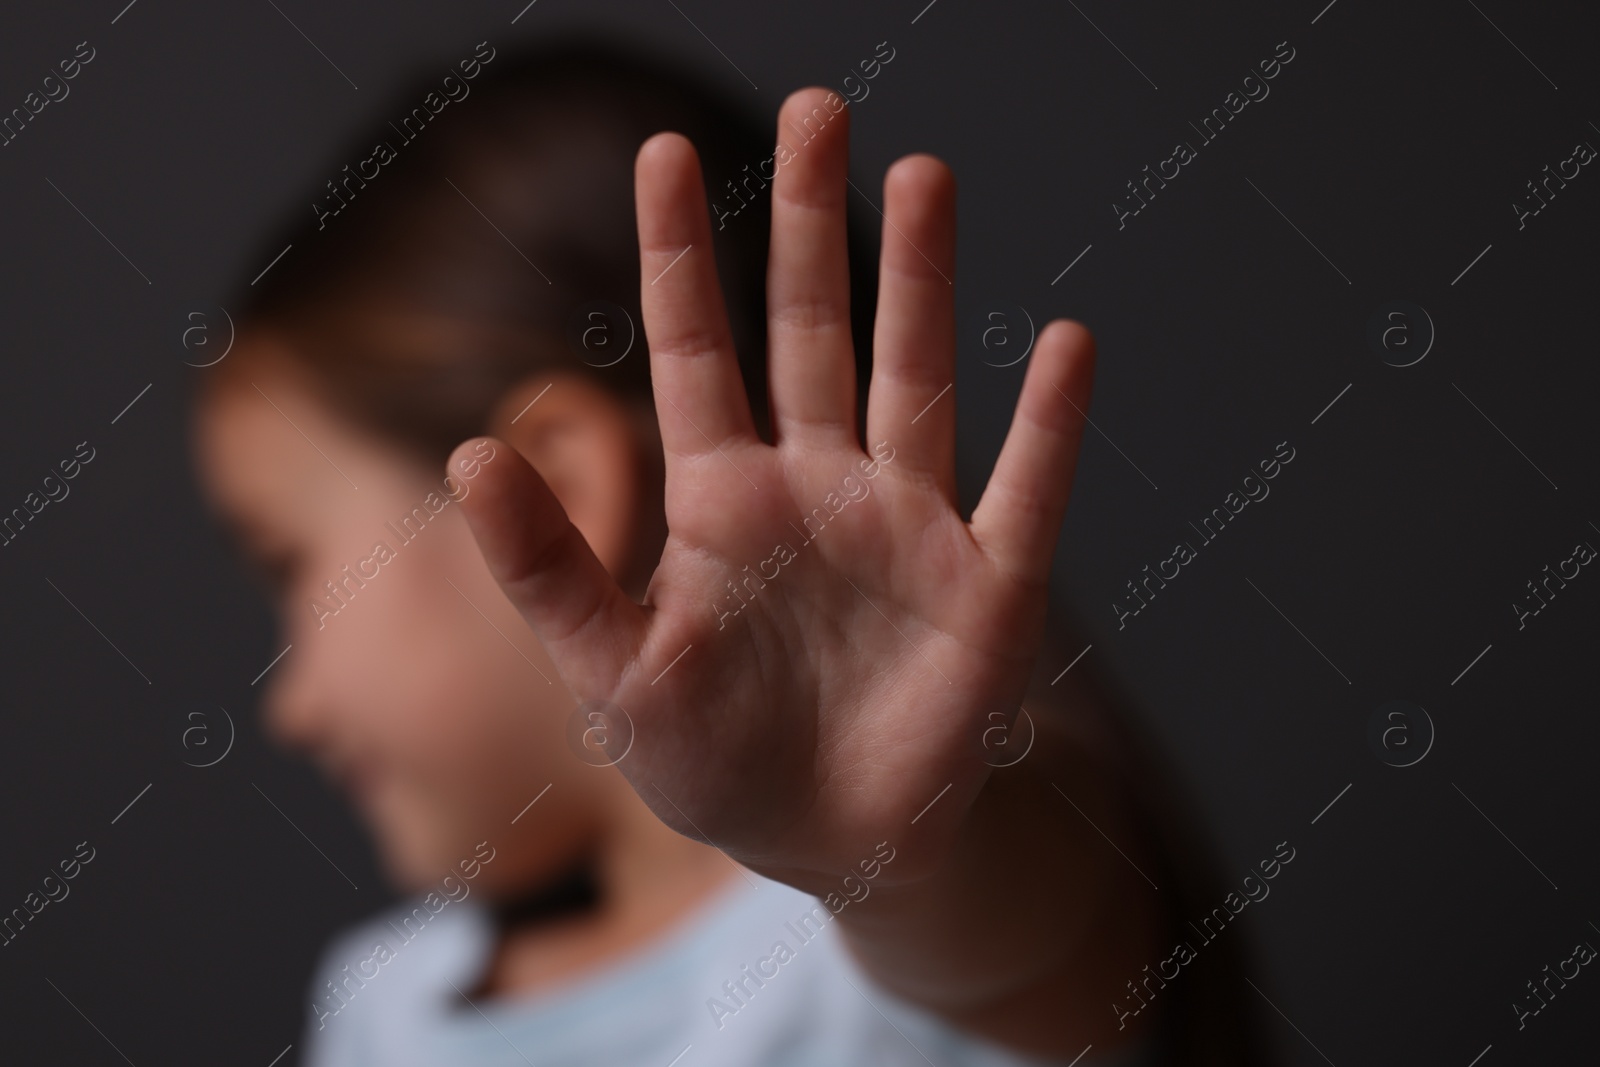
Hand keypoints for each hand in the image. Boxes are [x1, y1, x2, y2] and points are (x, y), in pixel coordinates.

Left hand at [452, 86, 1094, 890]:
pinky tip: (1065, 343)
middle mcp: (819, 488)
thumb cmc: (716, 763)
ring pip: (915, 379)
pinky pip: (1024, 491)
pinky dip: (1049, 424)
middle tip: (818, 112)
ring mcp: (907, 527)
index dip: (681, 255)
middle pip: (813, 332)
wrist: (834, 845)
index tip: (664, 151)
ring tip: (923, 175)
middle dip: (811, 225)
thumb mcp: (612, 672)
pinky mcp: (987, 587)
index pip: (697, 351)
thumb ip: (549, 569)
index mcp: (724, 501)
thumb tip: (468, 453)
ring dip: (922, 283)